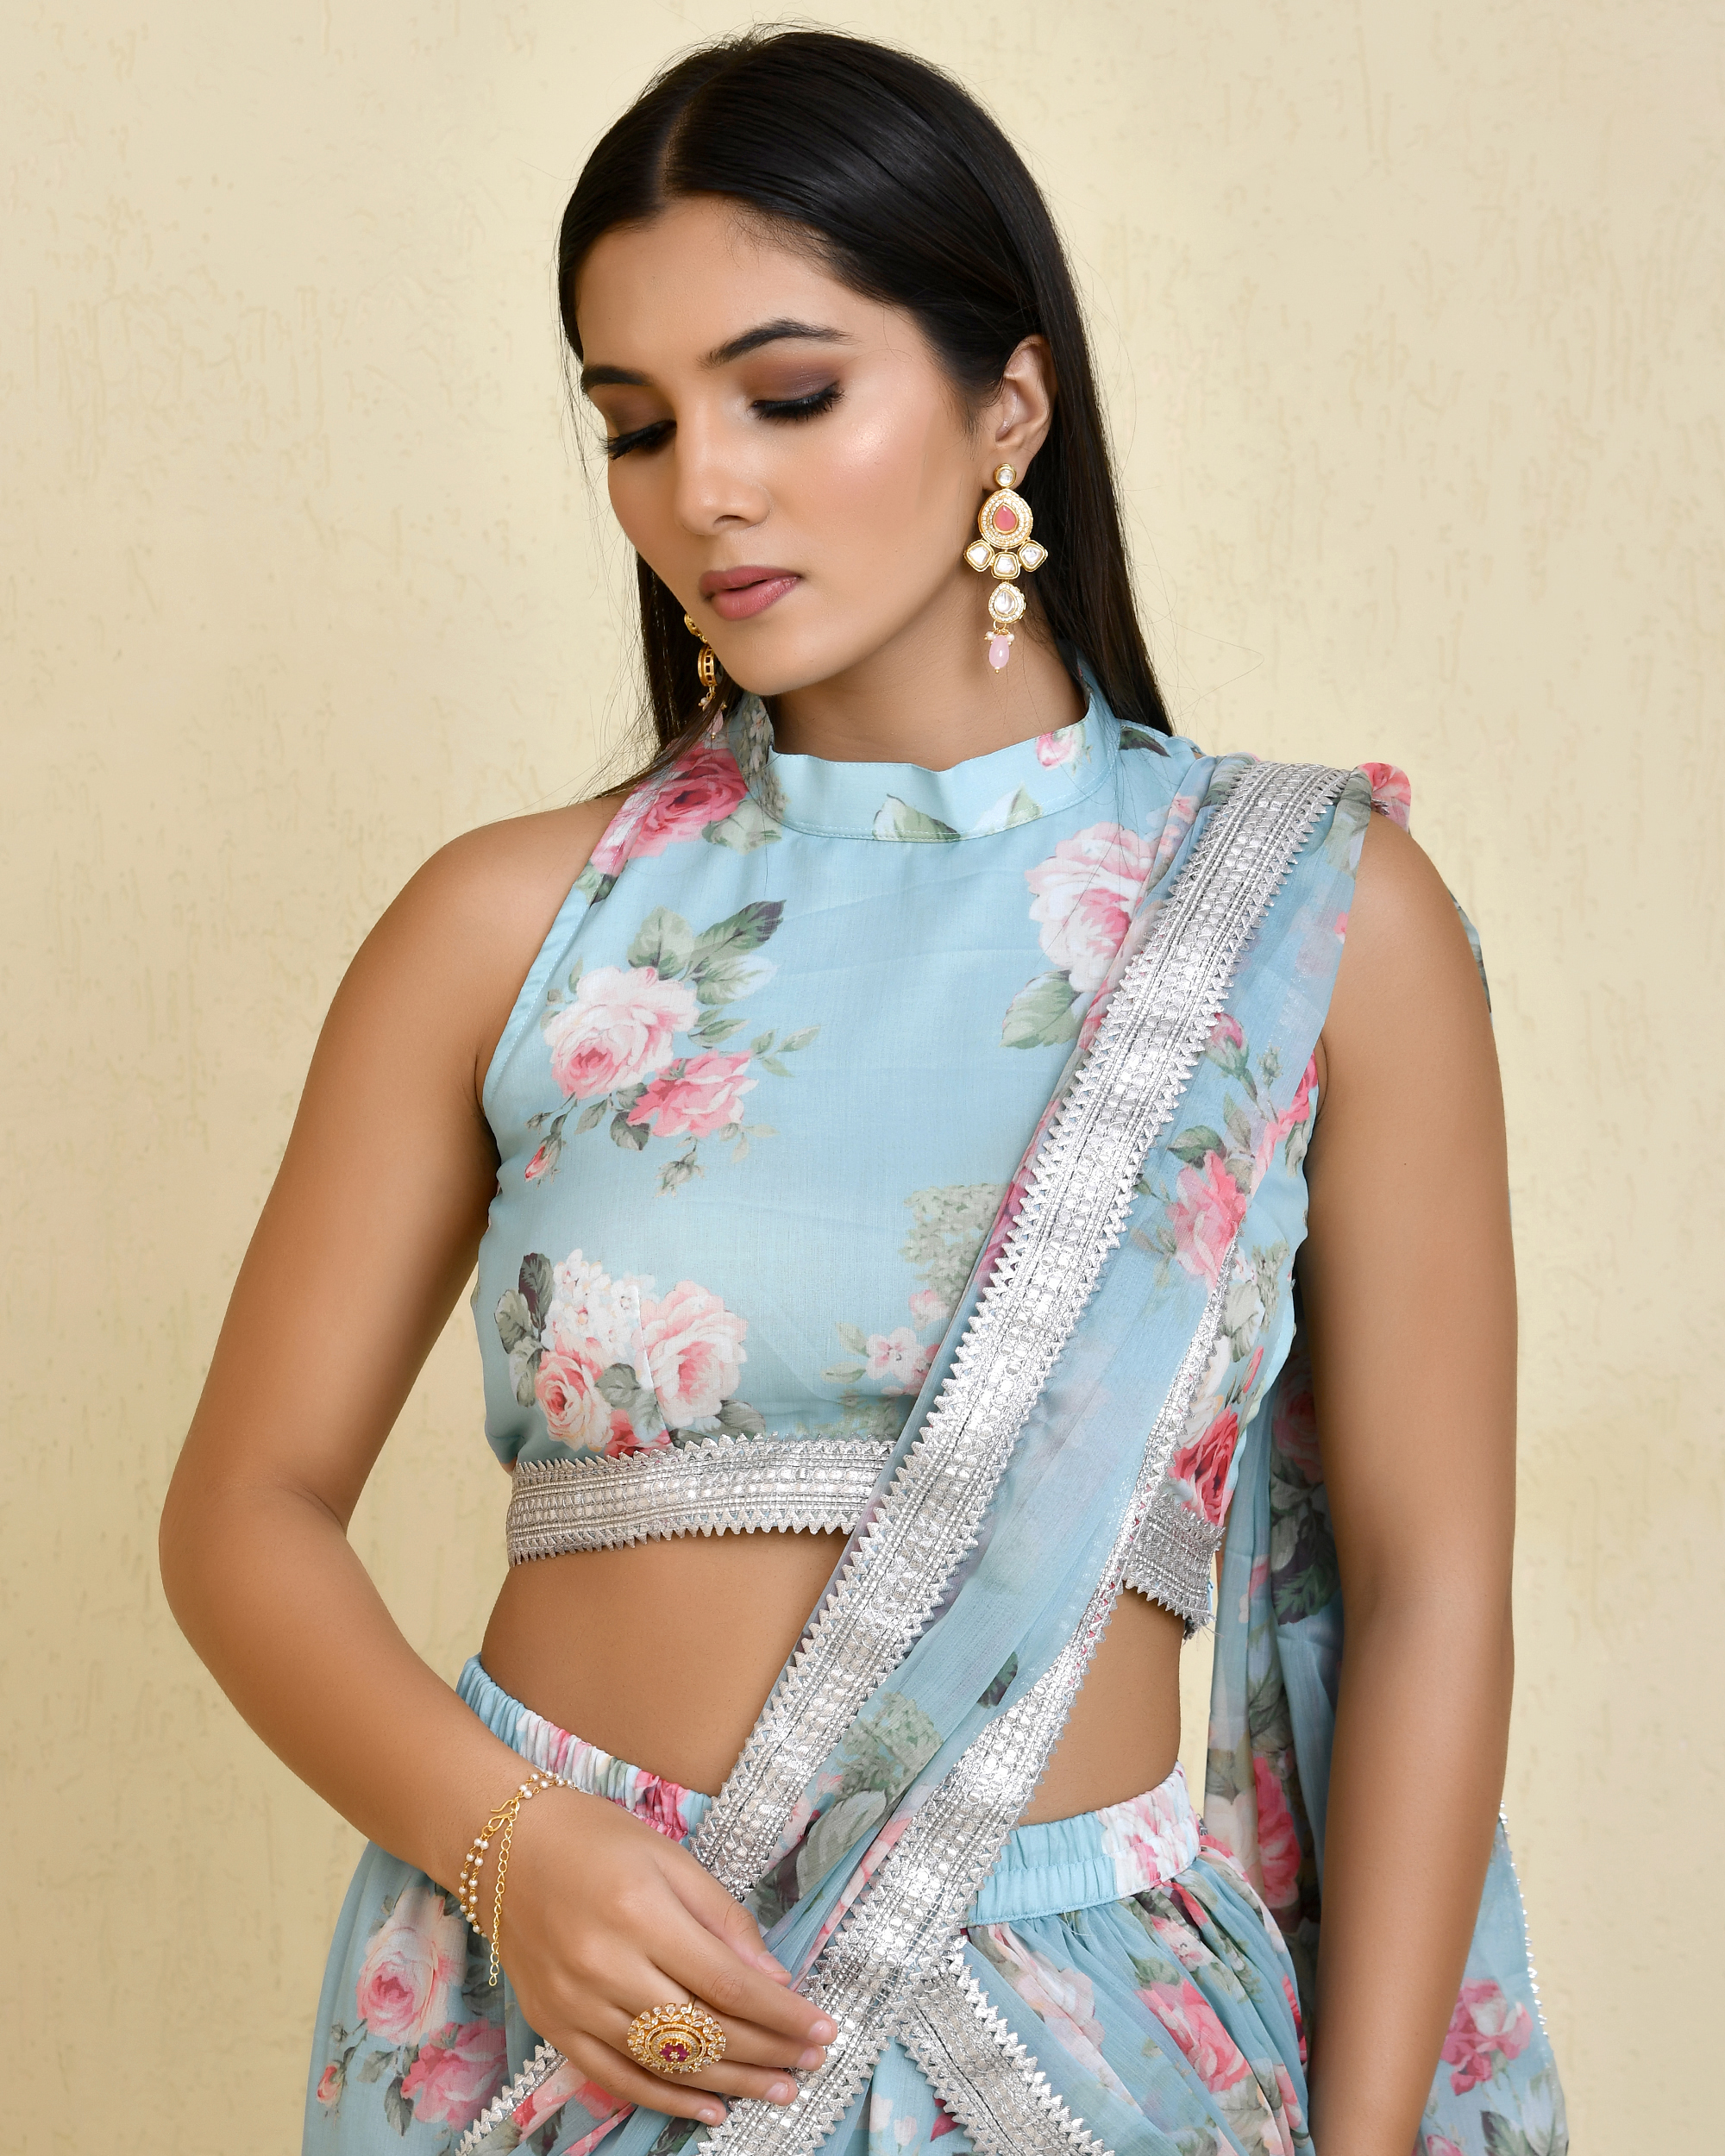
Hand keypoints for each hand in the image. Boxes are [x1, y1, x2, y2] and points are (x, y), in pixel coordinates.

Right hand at [493, 1785, 834, 2128]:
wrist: (504, 1845)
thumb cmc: (596, 1837)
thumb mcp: (671, 1857)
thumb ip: (723, 1919)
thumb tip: (772, 1978)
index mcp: (642, 1913)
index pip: (728, 1982)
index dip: (782, 2013)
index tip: (823, 2028)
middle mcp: (607, 1966)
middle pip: (703, 2030)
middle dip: (767, 2052)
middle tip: (811, 2063)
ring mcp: (576, 2004)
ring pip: (667, 2063)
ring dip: (731, 2082)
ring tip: (778, 2089)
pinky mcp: (555, 2028)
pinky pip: (618, 2079)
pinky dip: (668, 2100)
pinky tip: (712, 2109)